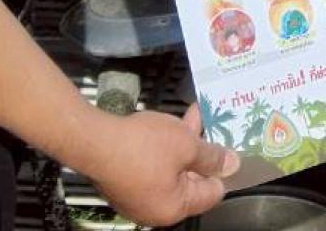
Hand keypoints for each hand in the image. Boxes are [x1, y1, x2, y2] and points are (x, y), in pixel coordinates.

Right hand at [81, 103, 237, 226]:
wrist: (92, 140)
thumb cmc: (142, 146)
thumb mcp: (186, 145)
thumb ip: (212, 157)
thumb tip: (233, 165)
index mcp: (174, 208)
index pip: (212, 193)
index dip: (223, 169)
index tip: (231, 147)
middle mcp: (156, 210)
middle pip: (191, 180)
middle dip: (202, 151)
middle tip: (213, 126)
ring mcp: (137, 198)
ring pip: (172, 168)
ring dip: (183, 144)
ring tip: (193, 116)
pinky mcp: (123, 183)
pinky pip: (152, 166)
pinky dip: (163, 148)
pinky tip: (167, 124)